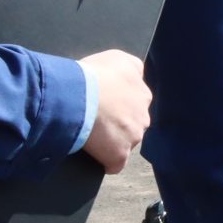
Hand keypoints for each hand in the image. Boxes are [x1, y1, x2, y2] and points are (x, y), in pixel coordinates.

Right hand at [78, 49, 151, 173]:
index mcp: (143, 94)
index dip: (118, 105)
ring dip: (112, 142)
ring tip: (91, 136)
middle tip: (96, 120)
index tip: (104, 105)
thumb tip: (137, 75)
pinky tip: (94, 155)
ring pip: (125, 143)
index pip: (135, 103)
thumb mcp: (118, 58)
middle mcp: (143, 116)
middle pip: (132, 124)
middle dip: (118, 124)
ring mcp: (133, 137)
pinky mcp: (119, 155)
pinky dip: (106, 162)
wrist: (79, 96)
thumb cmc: (94, 74)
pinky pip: (115, 164)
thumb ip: (132, 68)